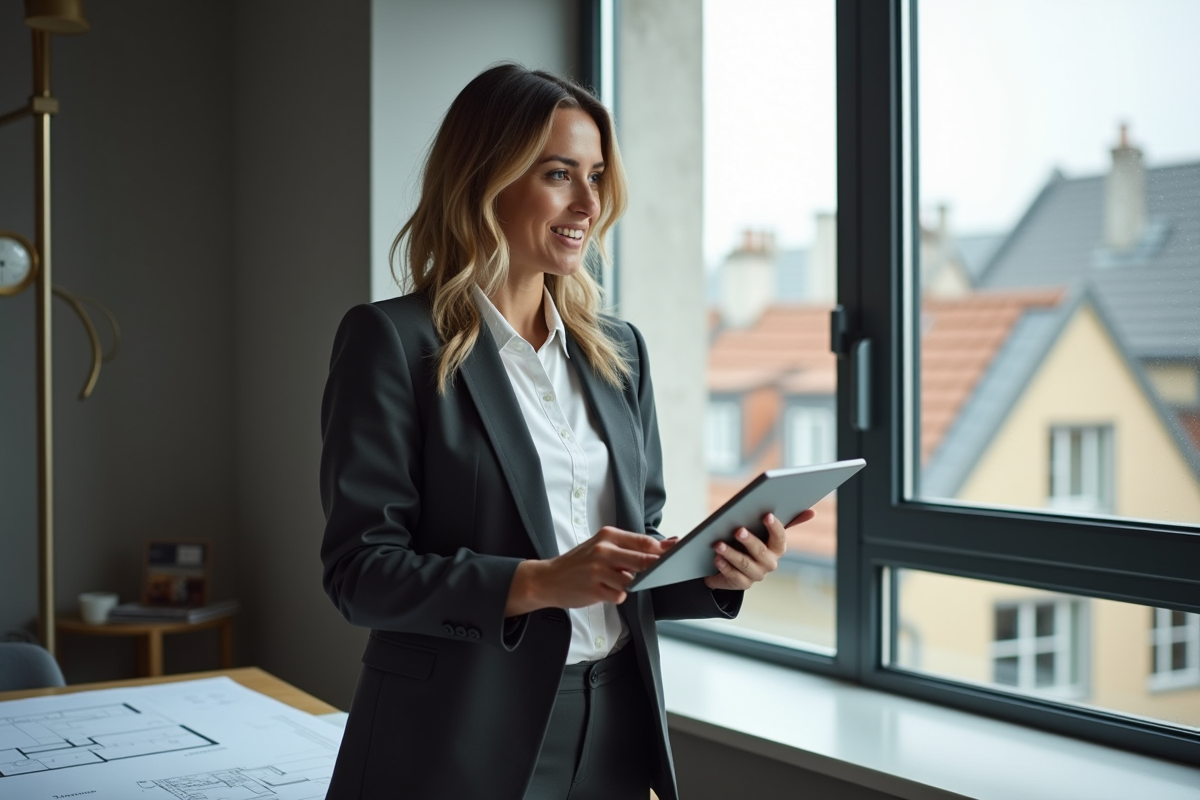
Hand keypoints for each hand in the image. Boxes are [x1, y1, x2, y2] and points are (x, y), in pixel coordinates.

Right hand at [505, 527, 671, 615]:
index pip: (643, 542)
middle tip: (666, 571)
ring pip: (632, 581)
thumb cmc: (579, 563)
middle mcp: (603, 550)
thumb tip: (664, 545)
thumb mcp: (601, 547)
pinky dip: (617, 596)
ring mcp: (598, 570)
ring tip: (616, 582)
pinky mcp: (594, 588)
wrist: (548, 579)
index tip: (679, 551)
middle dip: (658, 568)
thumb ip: (629, 547)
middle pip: (644, 560)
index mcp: (607, 536)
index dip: (664, 549)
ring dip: (631, 584)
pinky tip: (604, 592)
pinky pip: (619, 595)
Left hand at [703, 509, 815, 590]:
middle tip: (737, 530)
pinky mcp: (742, 584)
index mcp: (778, 548)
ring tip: (718, 544)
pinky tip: (717, 558)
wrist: (734, 566)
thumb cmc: (750, 542)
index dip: (775, 527)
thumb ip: (787, 521)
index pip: (780, 538)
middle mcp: (770, 563)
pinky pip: (734, 576)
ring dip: (731, 553)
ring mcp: (757, 575)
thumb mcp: (763, 531)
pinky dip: (725, 567)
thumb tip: (812, 512)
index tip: (766, 515)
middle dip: (749, 541)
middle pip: (761, 552)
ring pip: (744, 564)